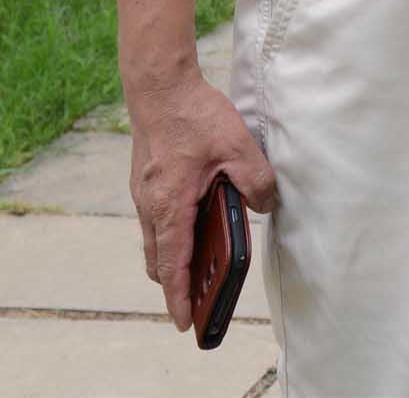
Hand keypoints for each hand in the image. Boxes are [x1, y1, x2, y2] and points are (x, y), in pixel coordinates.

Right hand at [127, 66, 278, 327]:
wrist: (159, 86)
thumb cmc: (194, 115)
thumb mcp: (238, 147)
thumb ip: (256, 182)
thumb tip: (265, 207)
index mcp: (170, 205)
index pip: (172, 265)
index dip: (179, 297)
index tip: (185, 322)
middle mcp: (150, 205)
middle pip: (159, 261)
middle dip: (176, 285)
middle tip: (197, 301)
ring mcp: (143, 194)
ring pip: (156, 241)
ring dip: (174, 258)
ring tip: (201, 267)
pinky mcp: (145, 182)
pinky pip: (156, 221)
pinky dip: (172, 234)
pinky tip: (197, 223)